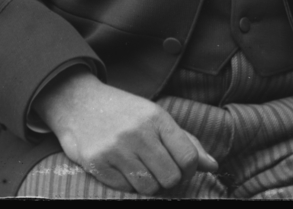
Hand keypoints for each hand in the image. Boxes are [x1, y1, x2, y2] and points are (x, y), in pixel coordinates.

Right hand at [35, 68, 217, 194]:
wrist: (79, 102)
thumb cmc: (124, 112)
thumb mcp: (155, 117)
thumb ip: (185, 141)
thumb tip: (213, 166)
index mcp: (157, 118)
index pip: (189, 157)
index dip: (189, 171)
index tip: (180, 169)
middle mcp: (138, 132)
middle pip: (171, 178)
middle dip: (168, 180)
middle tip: (158, 171)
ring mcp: (117, 148)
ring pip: (149, 188)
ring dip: (148, 184)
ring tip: (139, 169)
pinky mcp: (98, 163)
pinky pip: (125, 190)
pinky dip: (127, 185)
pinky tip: (122, 168)